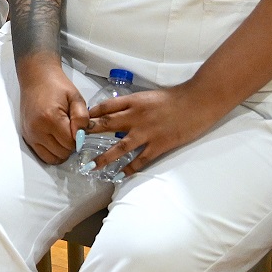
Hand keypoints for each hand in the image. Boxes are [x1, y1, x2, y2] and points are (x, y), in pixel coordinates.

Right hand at [15, 54, 89, 164]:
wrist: (35, 77)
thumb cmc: (57, 86)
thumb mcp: (76, 97)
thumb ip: (82, 117)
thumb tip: (81, 137)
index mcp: (50, 118)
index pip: (71, 143)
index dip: (79, 138)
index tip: (79, 128)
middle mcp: (37, 129)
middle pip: (62, 153)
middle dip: (71, 145)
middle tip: (72, 131)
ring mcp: (30, 134)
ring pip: (52, 157)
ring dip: (61, 151)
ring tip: (63, 136)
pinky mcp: (26, 136)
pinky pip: (42, 155)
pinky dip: (51, 152)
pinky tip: (55, 140)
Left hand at [87, 81, 227, 174]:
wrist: (197, 102)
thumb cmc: (174, 98)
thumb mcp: (148, 96)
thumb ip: (132, 104)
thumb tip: (116, 112)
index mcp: (133, 101)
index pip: (105, 106)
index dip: (90, 113)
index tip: (78, 121)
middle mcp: (136, 116)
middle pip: (107, 125)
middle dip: (89, 134)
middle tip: (74, 142)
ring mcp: (147, 132)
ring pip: (120, 147)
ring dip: (104, 158)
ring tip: (91, 166)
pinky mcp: (159, 145)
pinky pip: (140, 159)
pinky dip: (130, 168)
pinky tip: (120, 175)